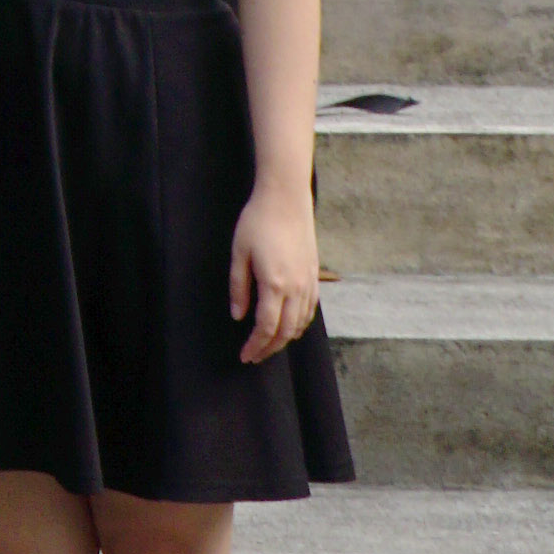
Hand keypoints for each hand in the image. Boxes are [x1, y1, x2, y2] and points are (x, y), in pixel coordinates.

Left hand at [228, 174, 321, 363]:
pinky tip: (290, 325)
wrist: (286, 198)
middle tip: (255, 356)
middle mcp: (296, 288)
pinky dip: (300, 324)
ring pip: (301, 323)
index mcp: (274, 285)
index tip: (245, 355)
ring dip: (285, 339)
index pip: (266, 328)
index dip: (255, 345)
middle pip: (286, 332)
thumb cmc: (258, 221)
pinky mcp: (315, 274)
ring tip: (269, 344)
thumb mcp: (239, 253)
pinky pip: (310, 309)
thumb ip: (239, 287)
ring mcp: (309, 282)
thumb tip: (238, 316)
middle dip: (270, 348)